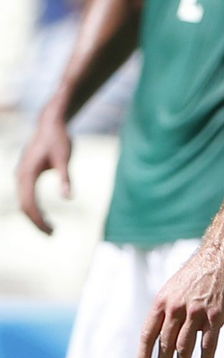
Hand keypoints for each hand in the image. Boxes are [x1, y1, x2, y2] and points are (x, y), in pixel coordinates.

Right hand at [16, 103, 71, 233]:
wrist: (50, 123)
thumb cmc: (59, 139)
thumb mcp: (64, 158)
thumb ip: (65, 178)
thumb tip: (69, 198)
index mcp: (27, 173)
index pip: (29, 204)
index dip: (38, 220)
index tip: (51, 231)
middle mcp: (20, 175)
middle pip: (24, 206)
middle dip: (36, 222)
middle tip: (52, 234)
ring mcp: (20, 175)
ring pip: (23, 202)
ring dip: (34, 216)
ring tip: (50, 228)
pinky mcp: (25, 174)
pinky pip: (26, 196)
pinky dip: (34, 207)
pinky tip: (45, 215)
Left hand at [137, 243, 223, 357]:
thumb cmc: (201, 269)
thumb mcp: (176, 284)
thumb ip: (170, 306)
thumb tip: (165, 330)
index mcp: (164, 300)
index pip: (149, 332)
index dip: (144, 352)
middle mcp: (177, 307)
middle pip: (165, 344)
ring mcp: (196, 312)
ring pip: (185, 347)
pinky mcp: (216, 315)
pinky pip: (208, 343)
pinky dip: (206, 356)